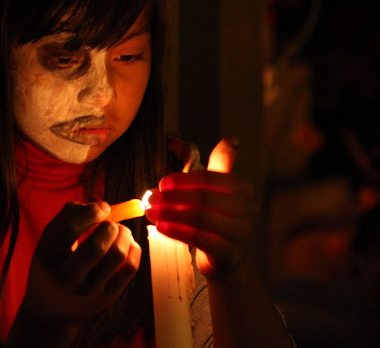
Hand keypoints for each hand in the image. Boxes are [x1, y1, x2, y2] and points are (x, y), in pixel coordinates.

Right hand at [18, 201, 141, 328]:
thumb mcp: (48, 242)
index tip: (102, 207)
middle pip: (97, 244)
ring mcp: (88, 290)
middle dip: (110, 225)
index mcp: (47, 256)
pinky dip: (134, 249)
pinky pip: (130, 268)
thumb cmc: (53, 266)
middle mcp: (66, 276)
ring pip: (117, 254)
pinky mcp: (106, 297)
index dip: (92, 211)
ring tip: (119, 232)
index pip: (70, 227)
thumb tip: (99, 206)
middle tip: (110, 223)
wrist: (50, 311)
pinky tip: (127, 246)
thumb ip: (67, 218)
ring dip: (124, 234)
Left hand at [146, 138, 258, 279]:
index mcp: (243, 189)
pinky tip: (160, 227)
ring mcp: (240, 232)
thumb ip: (221, 166)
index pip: (209, 178)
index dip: (183, 180)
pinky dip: (176, 231)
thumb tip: (231, 140)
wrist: (227, 259)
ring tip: (151, 212)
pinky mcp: (229, 253)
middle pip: (204, 198)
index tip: (162, 183)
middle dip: (173, 197)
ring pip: (200, 218)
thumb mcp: (219, 190)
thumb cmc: (218, 219)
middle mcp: (247, 209)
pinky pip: (199, 239)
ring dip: (170, 213)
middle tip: (151, 198)